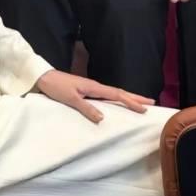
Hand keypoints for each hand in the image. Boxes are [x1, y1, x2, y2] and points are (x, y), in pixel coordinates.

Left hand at [36, 70, 153, 123]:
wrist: (43, 78)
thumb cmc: (56, 87)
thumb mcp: (70, 99)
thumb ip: (86, 108)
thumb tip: (102, 118)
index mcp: (93, 87)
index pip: (117, 95)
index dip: (131, 102)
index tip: (145, 108)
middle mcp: (95, 86)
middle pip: (119, 92)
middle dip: (135, 97)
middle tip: (151, 102)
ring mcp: (91, 88)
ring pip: (114, 93)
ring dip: (127, 97)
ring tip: (140, 103)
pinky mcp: (86, 91)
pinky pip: (106, 96)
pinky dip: (116, 99)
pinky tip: (118, 103)